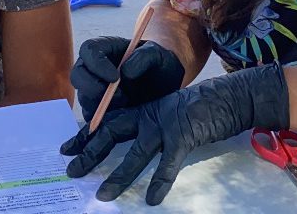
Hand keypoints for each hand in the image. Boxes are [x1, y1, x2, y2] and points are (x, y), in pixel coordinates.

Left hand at [61, 64, 288, 205]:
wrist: (228, 98)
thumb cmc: (200, 112)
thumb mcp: (168, 118)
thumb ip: (149, 130)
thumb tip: (130, 151)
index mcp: (144, 112)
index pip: (108, 123)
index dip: (87, 136)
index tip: (68, 149)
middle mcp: (150, 116)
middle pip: (113, 133)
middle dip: (90, 153)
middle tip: (72, 170)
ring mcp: (166, 125)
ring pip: (136, 153)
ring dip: (119, 176)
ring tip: (103, 195)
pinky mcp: (184, 136)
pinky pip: (168, 163)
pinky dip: (160, 181)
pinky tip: (152, 199)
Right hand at [70, 37, 185, 121]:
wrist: (166, 86)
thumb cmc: (159, 65)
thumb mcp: (158, 55)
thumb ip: (144, 57)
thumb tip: (125, 72)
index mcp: (105, 48)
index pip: (89, 50)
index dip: (96, 63)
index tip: (115, 77)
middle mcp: (94, 68)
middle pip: (78, 75)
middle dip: (93, 87)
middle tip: (119, 96)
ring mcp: (94, 89)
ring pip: (83, 98)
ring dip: (101, 105)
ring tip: (127, 105)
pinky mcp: (97, 110)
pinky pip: (90, 116)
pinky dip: (103, 119)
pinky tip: (122, 116)